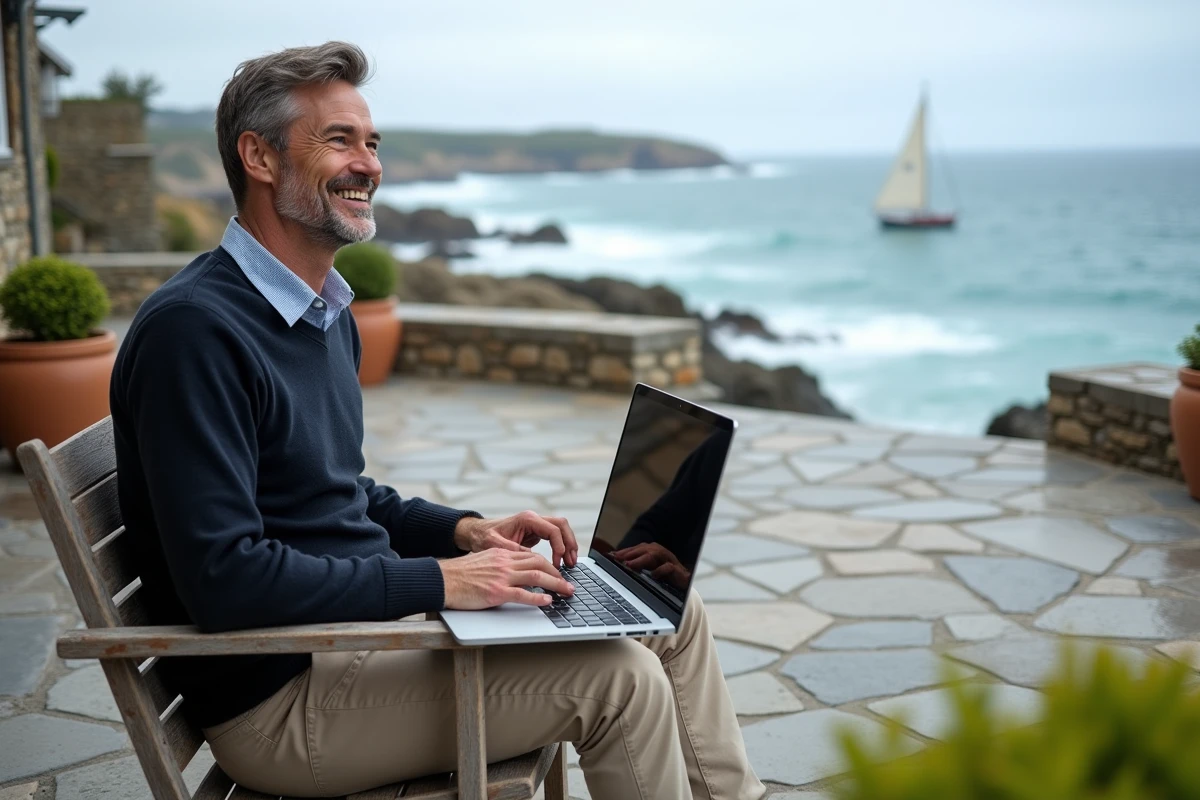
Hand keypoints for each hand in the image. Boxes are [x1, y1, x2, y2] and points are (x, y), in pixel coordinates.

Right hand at [439, 549, 574, 609]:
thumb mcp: (483, 562)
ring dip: (556, 584)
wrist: (441, 580)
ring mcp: (501, 577)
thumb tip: (514, 575)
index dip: (548, 565)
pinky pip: (523, 594)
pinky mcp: (496, 592)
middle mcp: (504, 562)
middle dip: (557, 574)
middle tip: (568, 584)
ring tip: (566, 592)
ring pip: (536, 576)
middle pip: (539, 563)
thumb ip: (500, 566)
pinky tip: (547, 601)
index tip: (558, 573)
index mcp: (501, 554)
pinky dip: (538, 597)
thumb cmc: (459, 575)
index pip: (532, 556)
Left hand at [454, 511, 578, 567]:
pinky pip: (555, 537)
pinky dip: (561, 547)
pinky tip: (562, 561)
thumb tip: (530, 559)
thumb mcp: (495, 545)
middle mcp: (534, 519)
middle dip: (570, 543)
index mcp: (526, 519)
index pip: (553, 529)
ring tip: (571, 563)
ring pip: (561, 529)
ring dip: (568, 545)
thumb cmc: (484, 538)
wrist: (477, 533)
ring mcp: (536, 525)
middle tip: (572, 562)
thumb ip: (513, 550)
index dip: (559, 546)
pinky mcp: (536, 532)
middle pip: (562, 525)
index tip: (559, 562)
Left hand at [610, 542, 689, 588]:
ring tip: (629, 565)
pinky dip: (661, 570)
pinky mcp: (679, 571)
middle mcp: (662, 554)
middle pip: (645, 549)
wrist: (685, 585)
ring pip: (656, 555)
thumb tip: (618, 563)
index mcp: (654, 551)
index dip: (624, 551)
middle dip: (630, 553)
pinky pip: (670, 567)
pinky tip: (653, 575)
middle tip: (617, 559)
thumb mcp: (649, 571)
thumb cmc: (665, 577)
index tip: (611, 556)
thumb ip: (636, 567)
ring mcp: (671, 561)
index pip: (637, 549)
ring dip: (641, 559)